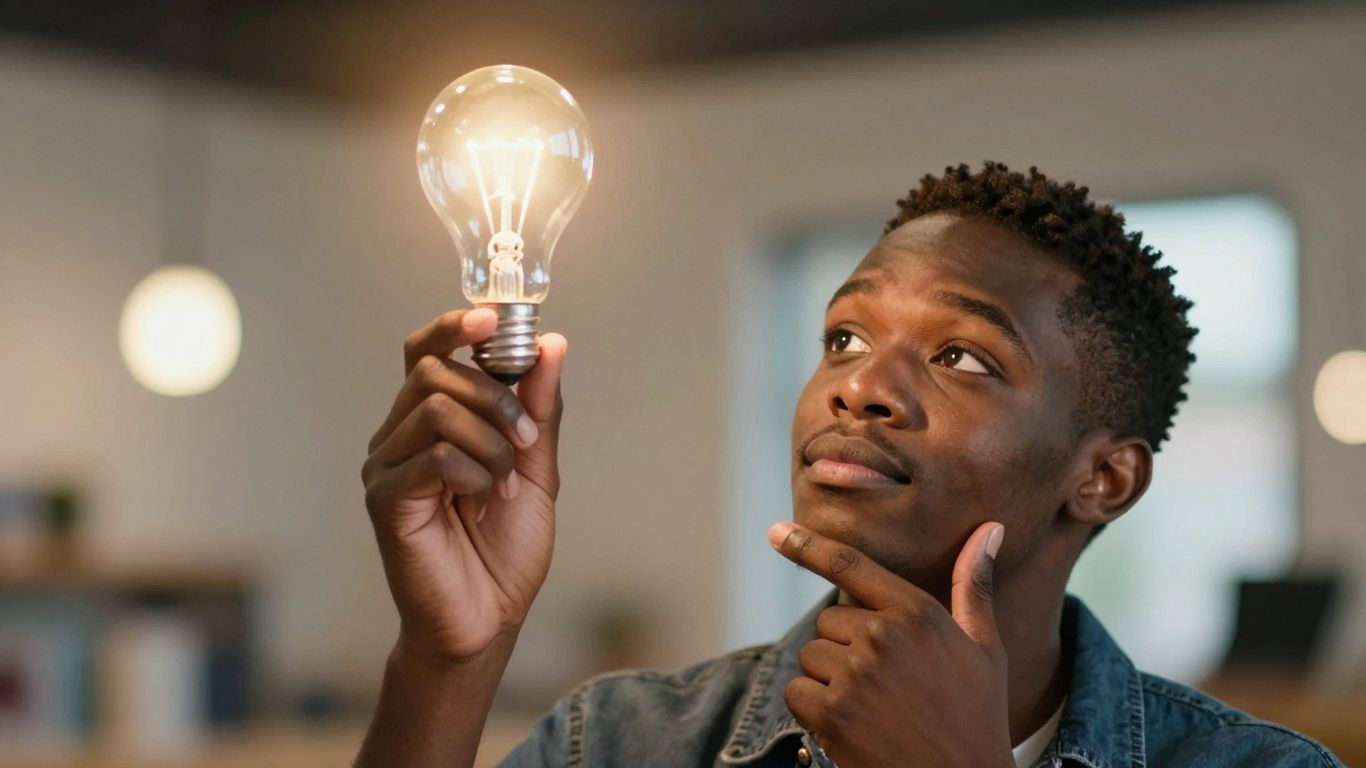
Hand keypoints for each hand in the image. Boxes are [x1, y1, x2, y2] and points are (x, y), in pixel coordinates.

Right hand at [361, 308, 565, 663]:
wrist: (487, 620)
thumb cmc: (504, 550)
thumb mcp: (536, 470)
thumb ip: (539, 409)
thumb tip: (551, 345)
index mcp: (429, 423)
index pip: (424, 351)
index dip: (454, 327)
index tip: (493, 321)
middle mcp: (398, 437)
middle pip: (432, 372)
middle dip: (494, 397)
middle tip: (524, 440)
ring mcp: (386, 467)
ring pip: (435, 409)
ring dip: (490, 440)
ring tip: (504, 483)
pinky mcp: (386, 501)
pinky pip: (434, 456)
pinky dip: (474, 472)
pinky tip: (483, 500)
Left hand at [768, 521, 1013, 767]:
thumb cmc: (977, 716)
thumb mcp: (985, 647)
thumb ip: (972, 586)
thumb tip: (989, 529)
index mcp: (917, 612)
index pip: (851, 566)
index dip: (809, 545)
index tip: (777, 532)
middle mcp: (883, 635)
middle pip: (829, 623)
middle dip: (846, 649)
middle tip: (886, 685)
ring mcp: (855, 674)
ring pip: (812, 657)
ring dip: (829, 681)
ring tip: (874, 708)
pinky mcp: (832, 712)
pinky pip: (797, 692)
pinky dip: (813, 709)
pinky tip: (852, 725)